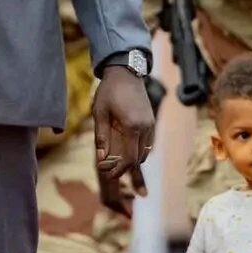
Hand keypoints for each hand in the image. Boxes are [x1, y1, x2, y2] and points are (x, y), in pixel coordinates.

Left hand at [93, 66, 155, 211]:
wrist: (126, 71)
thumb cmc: (109, 91)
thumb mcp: (100, 114)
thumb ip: (101, 137)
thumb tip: (100, 159)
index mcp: (132, 127)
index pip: (129, 159)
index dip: (119, 171)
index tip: (108, 175)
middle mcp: (145, 128)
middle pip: (139, 159)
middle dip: (128, 171)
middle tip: (119, 181)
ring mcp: (150, 124)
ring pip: (145, 152)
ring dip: (134, 163)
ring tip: (128, 177)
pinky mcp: (151, 121)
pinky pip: (147, 143)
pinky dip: (139, 152)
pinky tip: (132, 157)